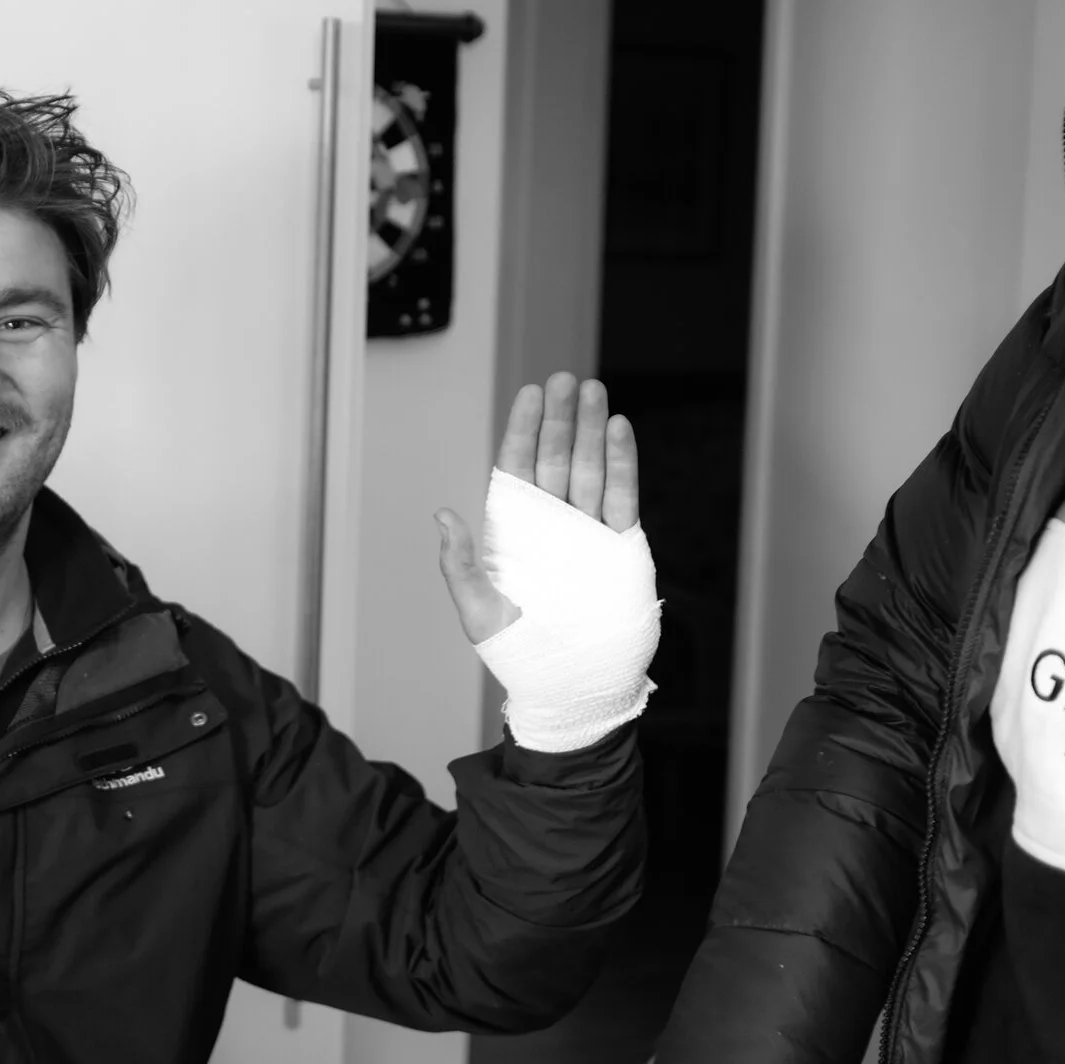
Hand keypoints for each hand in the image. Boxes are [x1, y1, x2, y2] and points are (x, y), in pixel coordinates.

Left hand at [438, 373, 639, 645]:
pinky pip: (621, 496)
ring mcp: (588, 530)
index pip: (518, 467)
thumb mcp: (478, 610)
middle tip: (565, 379)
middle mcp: (552, 522)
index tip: (530, 394)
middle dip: (561, 418)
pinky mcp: (620, 545)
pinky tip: (619, 428)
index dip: (523, 430)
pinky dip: (623, 463)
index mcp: (515, 529)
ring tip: (595, 391)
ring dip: (592, 429)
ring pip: (590, 467)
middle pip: (556, 457)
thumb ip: (460, 565)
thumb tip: (442, 517)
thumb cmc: (519, 651)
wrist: (571, 684)